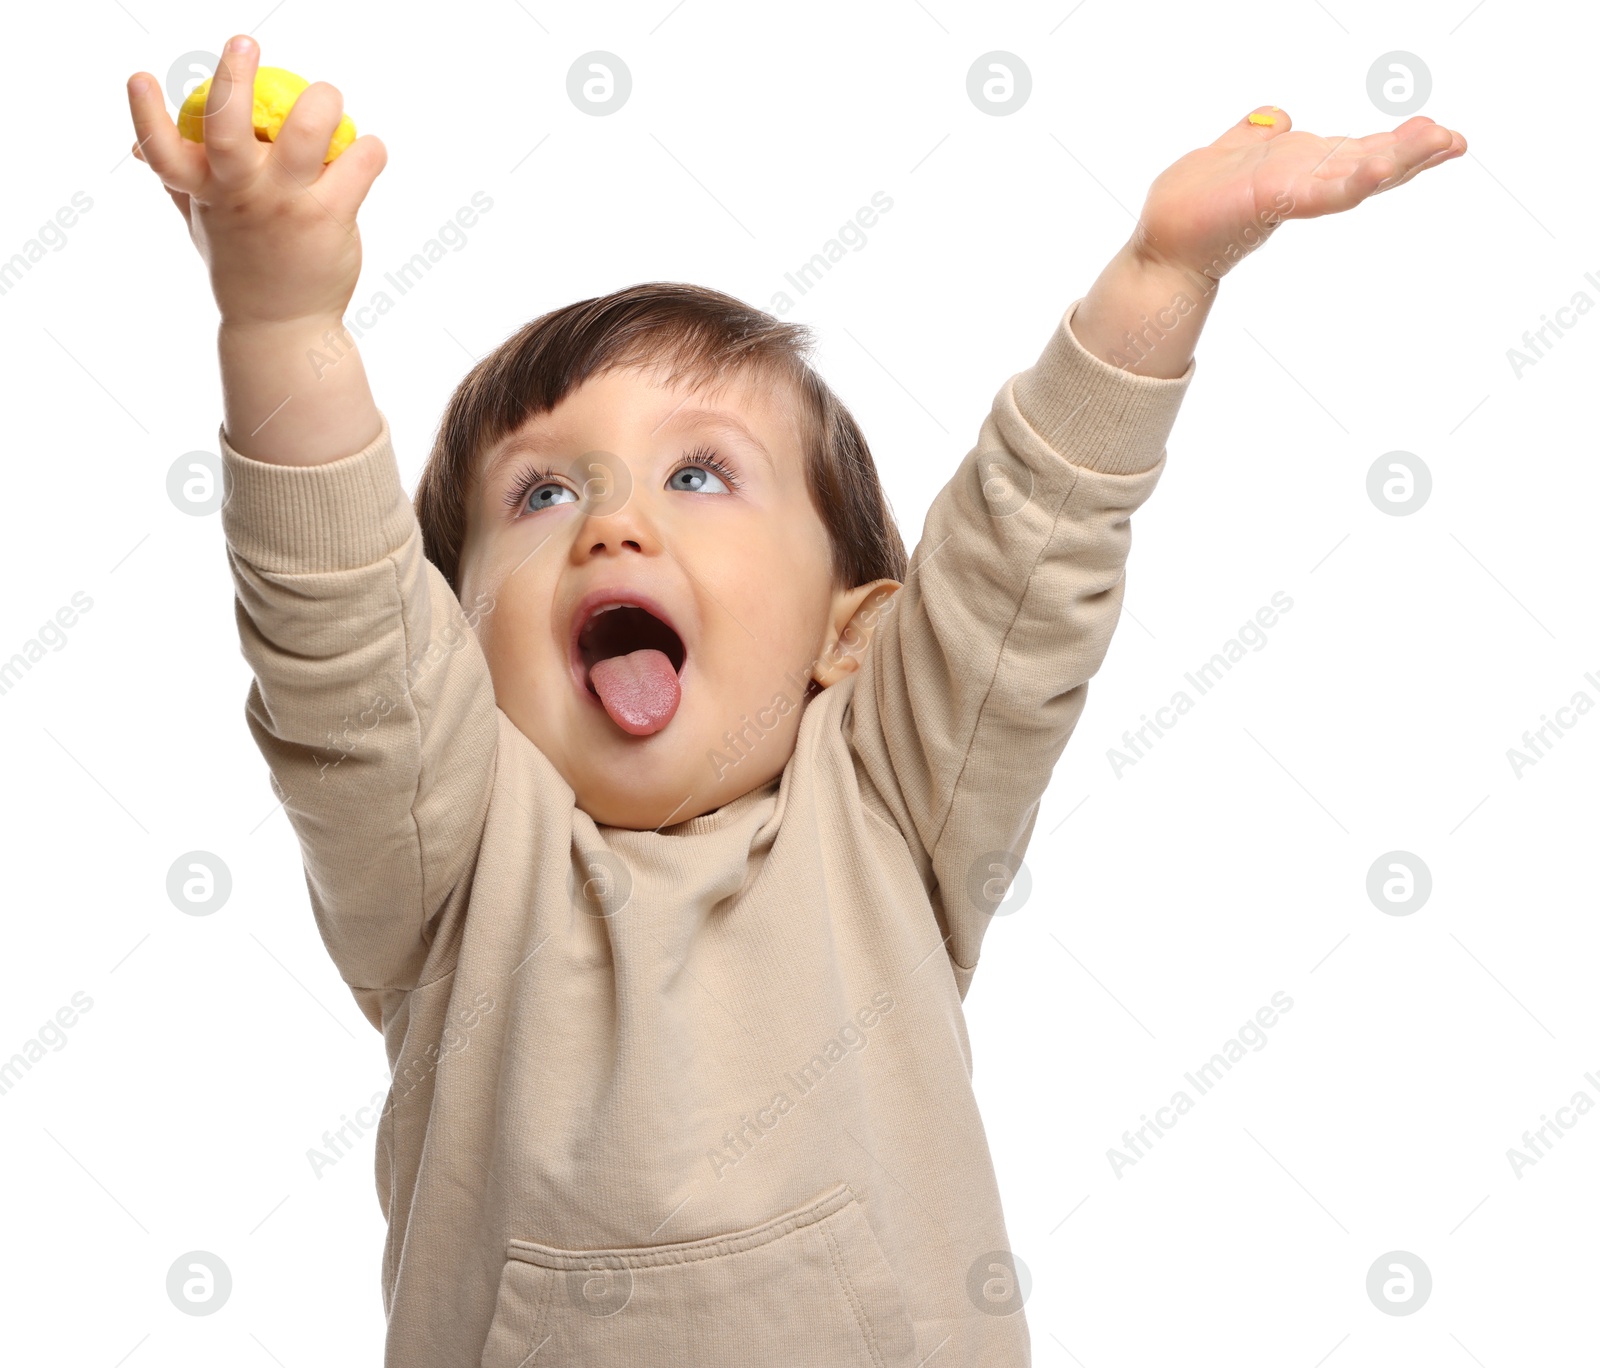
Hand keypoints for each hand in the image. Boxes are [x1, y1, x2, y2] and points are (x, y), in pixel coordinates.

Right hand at [125, 34, 386, 326]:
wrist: (283, 325)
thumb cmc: (241, 263)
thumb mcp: (202, 222)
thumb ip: (179, 181)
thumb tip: (138, 148)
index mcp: (205, 192)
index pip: (162, 150)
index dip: (146, 115)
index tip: (140, 77)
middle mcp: (242, 195)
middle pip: (228, 131)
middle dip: (233, 81)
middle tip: (244, 42)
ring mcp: (286, 206)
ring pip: (305, 137)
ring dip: (321, 104)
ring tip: (328, 97)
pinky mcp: (329, 218)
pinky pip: (357, 164)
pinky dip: (368, 149)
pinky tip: (368, 150)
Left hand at [1130, 107, 1466, 286]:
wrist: (1162, 244)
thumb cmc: (1192, 206)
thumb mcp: (1229, 154)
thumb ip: (1256, 134)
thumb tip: (1280, 116)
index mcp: (1299, 168)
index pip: (1357, 151)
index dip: (1399, 144)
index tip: (1441, 133)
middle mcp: (1302, 181)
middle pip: (1366, 161)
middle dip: (1413, 152)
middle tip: (1456, 140)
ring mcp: (1290, 192)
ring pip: (1353, 172)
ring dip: (1396, 160)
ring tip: (1439, 145)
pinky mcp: (1271, 201)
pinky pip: (1317, 190)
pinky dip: (1349, 180)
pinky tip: (1377, 171)